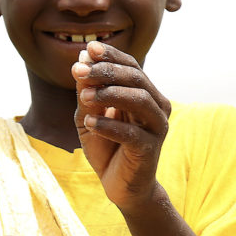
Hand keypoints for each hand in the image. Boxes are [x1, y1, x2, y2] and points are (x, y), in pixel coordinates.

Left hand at [71, 41, 171, 211]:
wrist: (120, 186)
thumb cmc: (106, 148)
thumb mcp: (88, 117)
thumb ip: (86, 93)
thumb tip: (80, 62)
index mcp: (144, 94)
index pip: (131, 66)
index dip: (112, 56)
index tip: (89, 49)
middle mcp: (156, 106)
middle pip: (136, 78)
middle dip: (106, 71)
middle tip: (80, 70)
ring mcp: (156, 127)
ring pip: (139, 99)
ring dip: (109, 94)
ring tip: (84, 97)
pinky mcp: (150, 150)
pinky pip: (131, 133)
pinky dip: (108, 126)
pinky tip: (89, 124)